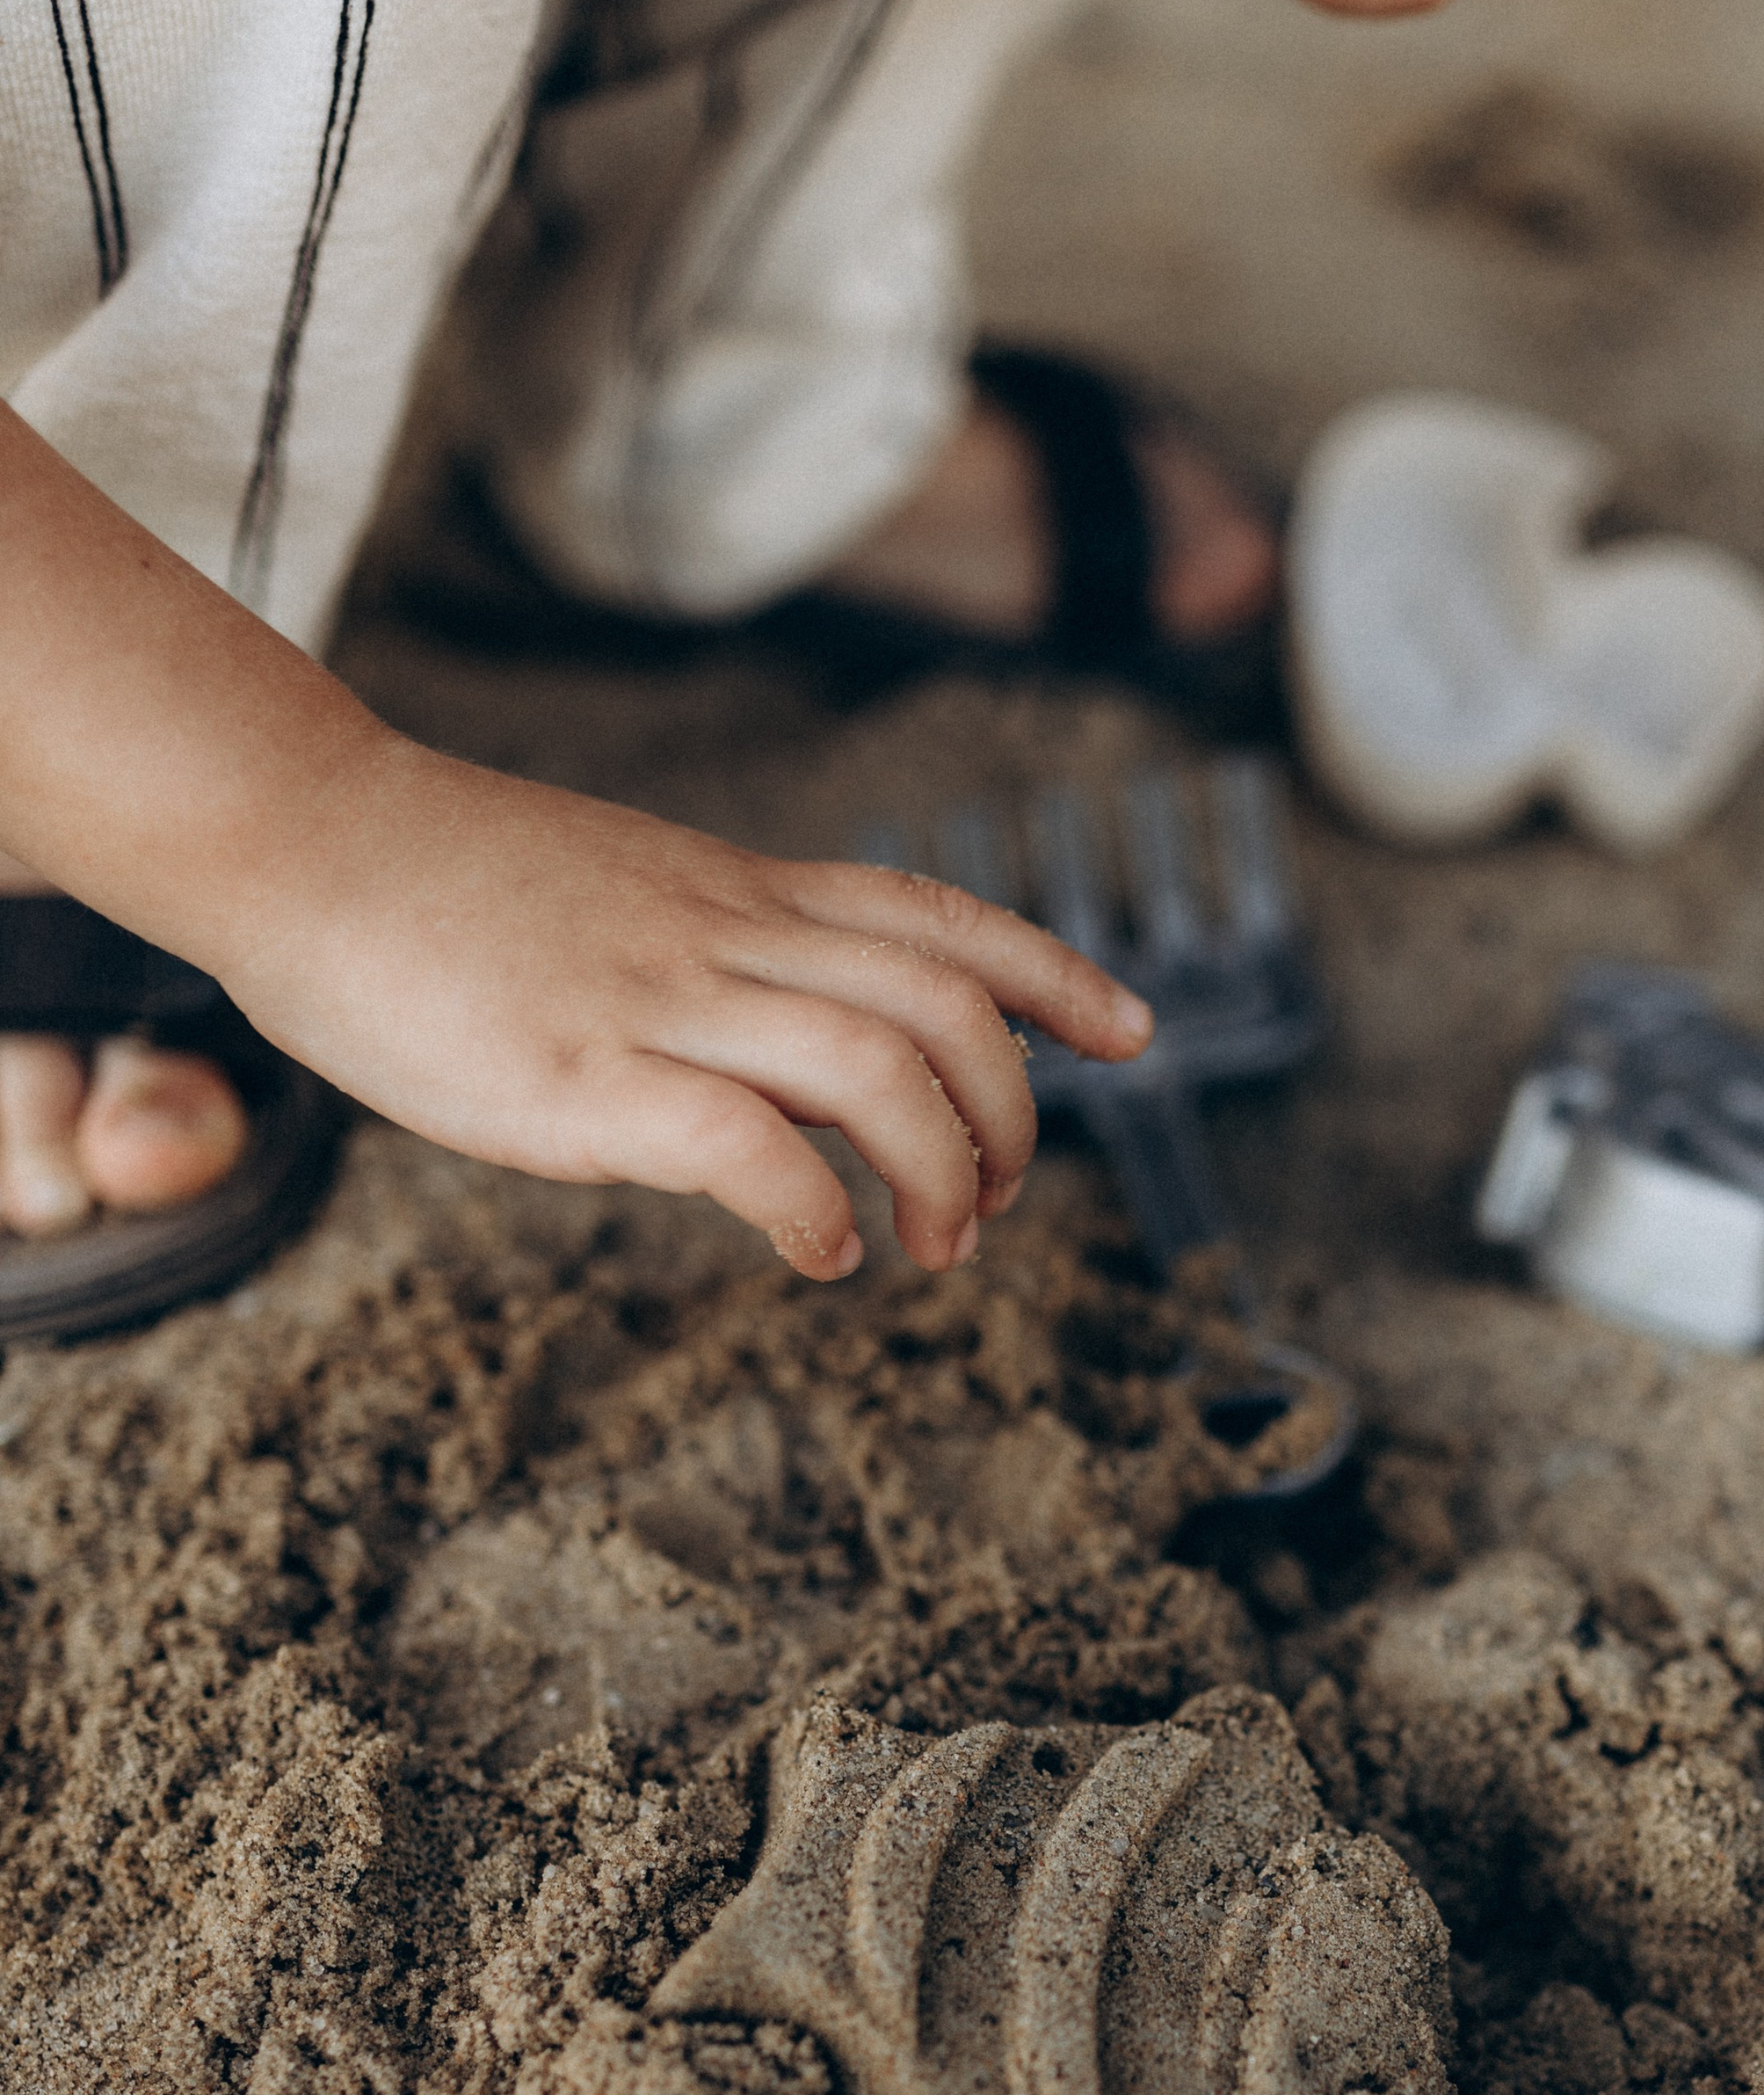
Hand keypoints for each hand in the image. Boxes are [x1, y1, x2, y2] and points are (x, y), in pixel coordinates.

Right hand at [228, 750, 1149, 1281]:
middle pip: (940, 1005)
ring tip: (929, 1247)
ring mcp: (659, 1004)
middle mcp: (724, 937)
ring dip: (939, 1173)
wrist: (305, 840)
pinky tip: (818, 1254)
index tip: (1129, 1033)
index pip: (937, 918)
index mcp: (736, 892)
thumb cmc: (441, 883)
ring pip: (875, 1070)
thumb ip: (715, 953)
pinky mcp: (584, 1079)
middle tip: (1001, 1203)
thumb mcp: (620, 893)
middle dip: (1010, 1113)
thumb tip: (782, 1038)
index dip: (1051, 974)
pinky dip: (812, 1209)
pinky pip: (746, 1145)